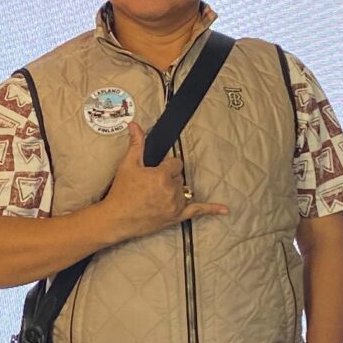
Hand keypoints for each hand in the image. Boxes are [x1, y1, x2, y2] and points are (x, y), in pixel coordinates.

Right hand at [99, 121, 228, 243]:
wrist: (117, 218)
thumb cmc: (121, 192)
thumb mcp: (128, 165)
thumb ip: (136, 144)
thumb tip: (135, 124)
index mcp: (163, 175)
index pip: (175, 163)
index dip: (165, 166)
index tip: (154, 172)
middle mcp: (172, 190)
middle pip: (179, 177)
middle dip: (168, 178)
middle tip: (150, 186)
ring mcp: (176, 205)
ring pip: (184, 191)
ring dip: (174, 191)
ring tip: (156, 196)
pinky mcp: (177, 217)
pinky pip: (198, 211)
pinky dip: (211, 210)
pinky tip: (225, 210)